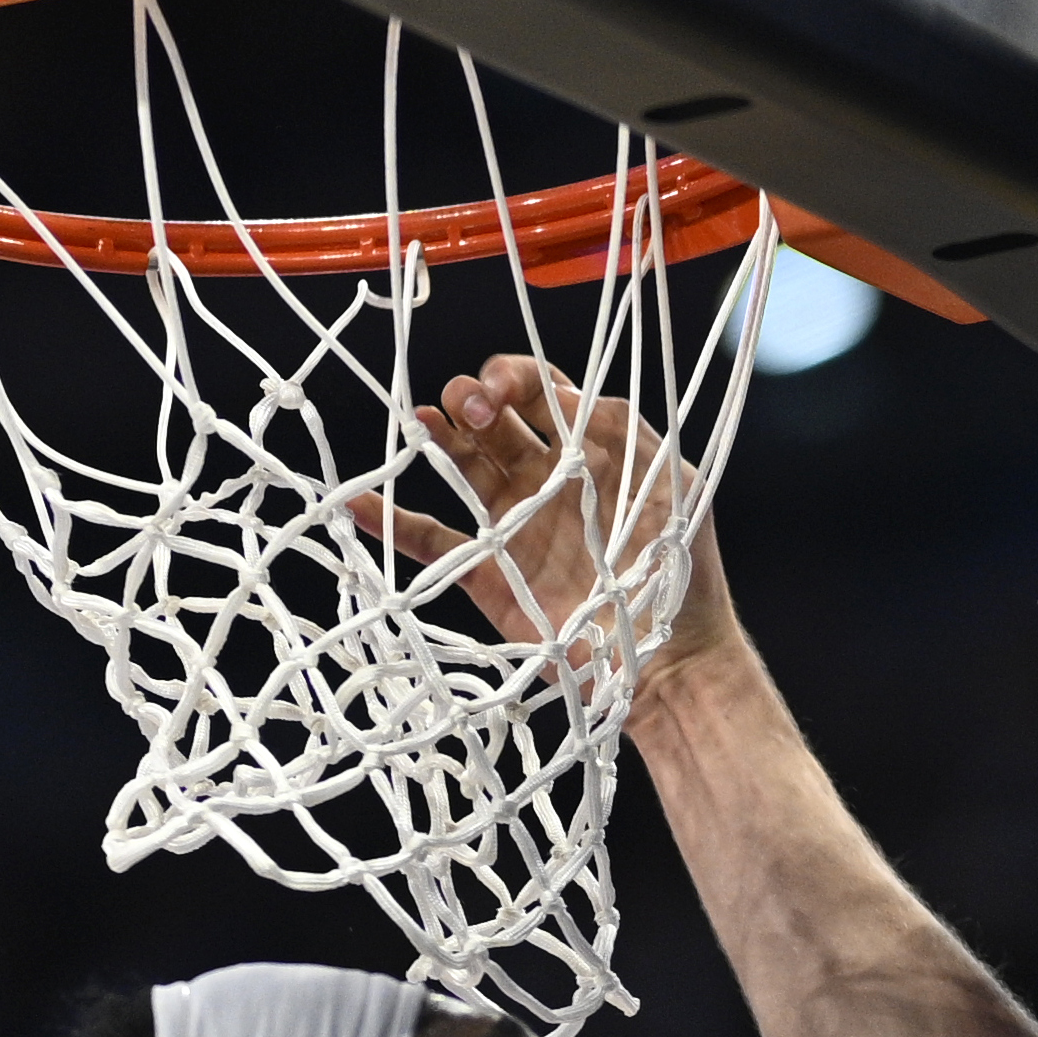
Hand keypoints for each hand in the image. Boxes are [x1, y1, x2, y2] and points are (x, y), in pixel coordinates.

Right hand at [368, 352, 748, 711]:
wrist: (668, 659)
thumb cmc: (680, 571)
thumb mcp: (670, 484)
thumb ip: (622, 429)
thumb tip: (563, 392)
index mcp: (589, 450)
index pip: (538, 391)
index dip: (513, 377)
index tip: (502, 390)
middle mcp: (544, 479)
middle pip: (488, 420)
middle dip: (470, 400)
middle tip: (472, 412)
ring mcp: (512, 524)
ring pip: (459, 465)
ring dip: (434, 439)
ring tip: (420, 426)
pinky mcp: (486, 573)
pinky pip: (429, 540)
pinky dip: (390, 521)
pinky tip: (357, 501)